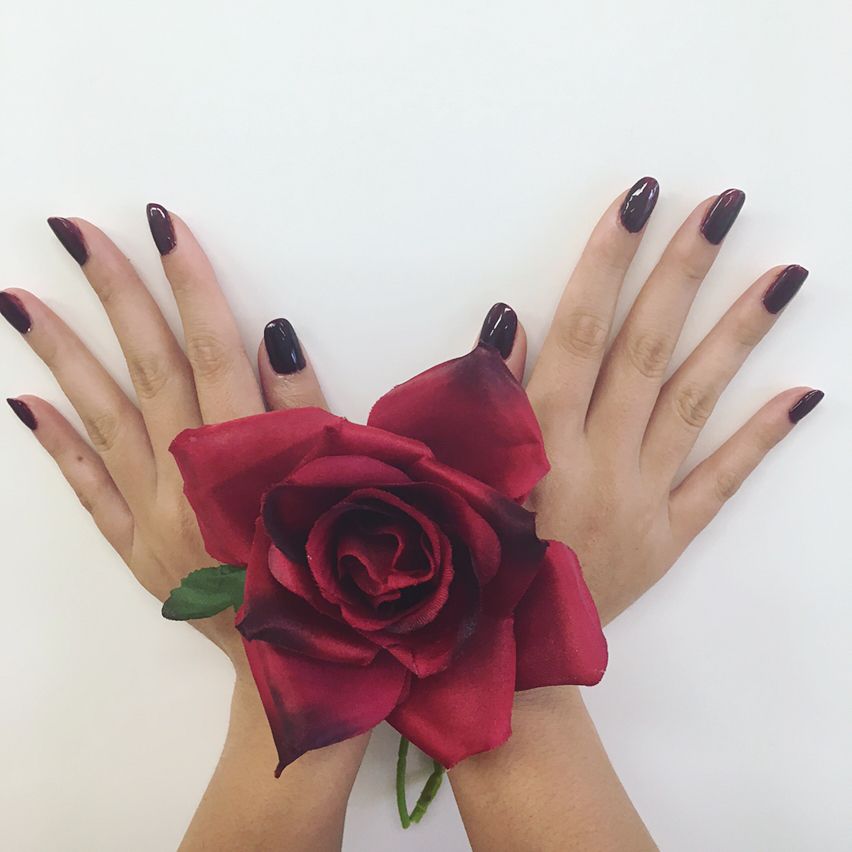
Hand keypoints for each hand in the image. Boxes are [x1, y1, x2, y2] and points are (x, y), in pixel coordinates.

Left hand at [2, 208, 325, 665]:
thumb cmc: (331, 573)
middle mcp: (185, 476)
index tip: (164, 225)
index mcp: (241, 458)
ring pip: (101, 418)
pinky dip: (57, 445)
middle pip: (149, 366)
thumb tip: (270, 337)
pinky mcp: (135, 545)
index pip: (212, 348)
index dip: (189, 283)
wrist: (294, 667)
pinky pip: (87, 489)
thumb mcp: (335, 486)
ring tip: (20, 300)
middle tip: (74, 232)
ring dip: (63, 355)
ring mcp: (150, 511)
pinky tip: (25, 403)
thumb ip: (304, 411)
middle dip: (114, 293)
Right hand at [501, 179, 819, 624]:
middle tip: (723, 208)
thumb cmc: (466, 558)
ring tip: (784, 275)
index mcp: (540, 440)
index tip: (637, 202)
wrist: (509, 656)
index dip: (606, 262)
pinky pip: (721, 482)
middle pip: (646, 349)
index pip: (578, 331)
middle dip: (682, 273)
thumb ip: (487, 399)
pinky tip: (802, 396)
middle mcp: (599, 456)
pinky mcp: (669, 533)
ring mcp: (643, 495)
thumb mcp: (456, 475)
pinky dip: (760, 439)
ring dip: (737, 335)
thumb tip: (510, 319)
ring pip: (695, 401)